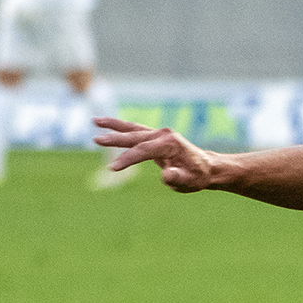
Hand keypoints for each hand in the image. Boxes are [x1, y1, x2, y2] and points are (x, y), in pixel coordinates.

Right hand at [93, 118, 218, 190]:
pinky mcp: (155, 136)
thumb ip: (177, 178)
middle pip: (135, 137)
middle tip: (96, 140)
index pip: (144, 151)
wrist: (207, 167)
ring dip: (113, 125)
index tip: (113, 168)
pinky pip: (134, 130)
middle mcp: (163, 135)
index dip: (127, 159)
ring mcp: (159, 133)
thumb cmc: (198, 176)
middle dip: (115, 139)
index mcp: (170, 144)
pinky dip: (119, 127)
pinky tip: (104, 124)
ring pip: (132, 129)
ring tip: (94, 121)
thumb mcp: (190, 181)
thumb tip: (166, 175)